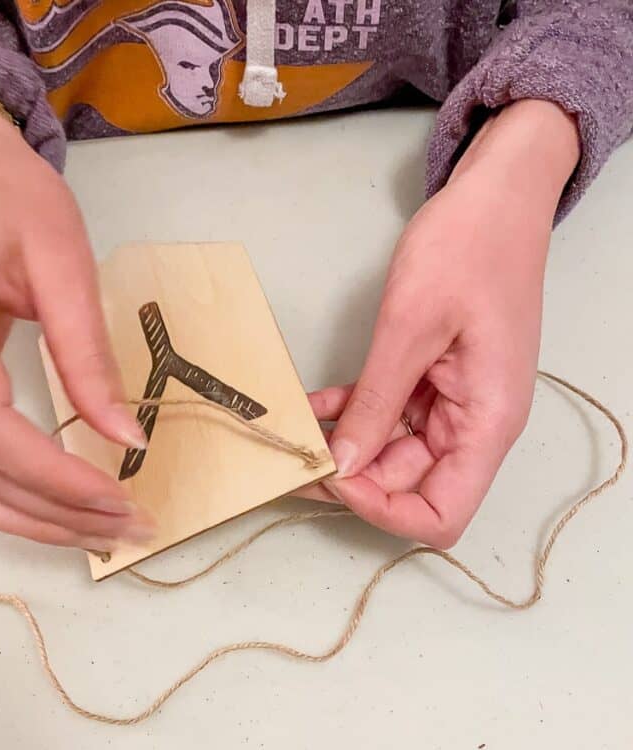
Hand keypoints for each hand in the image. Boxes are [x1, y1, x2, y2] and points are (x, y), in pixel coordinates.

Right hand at [0, 92, 153, 549]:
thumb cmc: (10, 199)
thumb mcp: (65, 260)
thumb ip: (89, 353)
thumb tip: (127, 439)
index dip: (48, 472)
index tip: (117, 495)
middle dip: (51, 510)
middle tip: (127, 527)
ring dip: (28, 519)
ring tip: (99, 530)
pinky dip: (3, 500)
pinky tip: (55, 509)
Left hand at [307, 100, 579, 547]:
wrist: (497, 195)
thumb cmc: (471, 247)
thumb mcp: (411, 327)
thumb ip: (376, 403)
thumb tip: (344, 466)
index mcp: (488, 423)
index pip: (441, 515)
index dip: (384, 510)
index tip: (337, 475)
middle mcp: (474, 426)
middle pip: (409, 487)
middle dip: (351, 479)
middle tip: (292, 456)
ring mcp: (453, 405)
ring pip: (391, 454)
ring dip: (345, 447)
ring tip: (293, 434)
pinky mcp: (433, 383)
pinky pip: (388, 416)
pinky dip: (353, 414)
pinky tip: (315, 404)